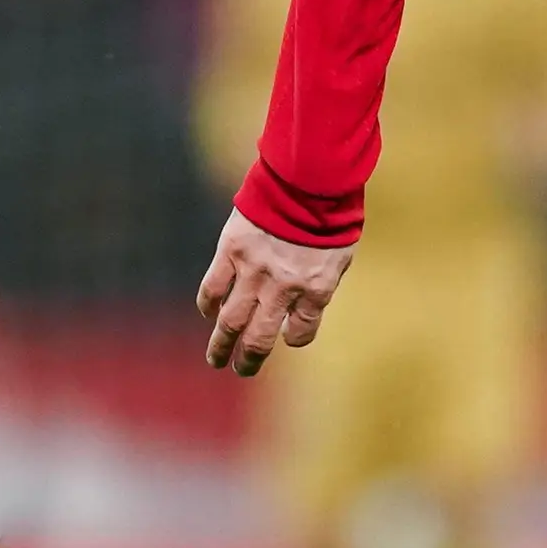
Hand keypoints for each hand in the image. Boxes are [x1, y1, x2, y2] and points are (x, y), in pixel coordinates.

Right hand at [195, 210, 354, 375]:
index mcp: (316, 289)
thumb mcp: (338, 257)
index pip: (301, 333)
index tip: (285, 337)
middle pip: (259, 338)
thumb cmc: (329, 216)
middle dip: (249, 360)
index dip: (292, 338)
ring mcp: (254, 270)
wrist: (308, 178)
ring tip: (216, 359)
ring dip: (221, 344)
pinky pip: (213, 288)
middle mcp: (283, 287)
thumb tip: (299, 310)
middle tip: (242, 369)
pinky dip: (208, 304)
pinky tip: (209, 313)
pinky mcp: (231, 250)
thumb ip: (318, 285)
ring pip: (231, 320)